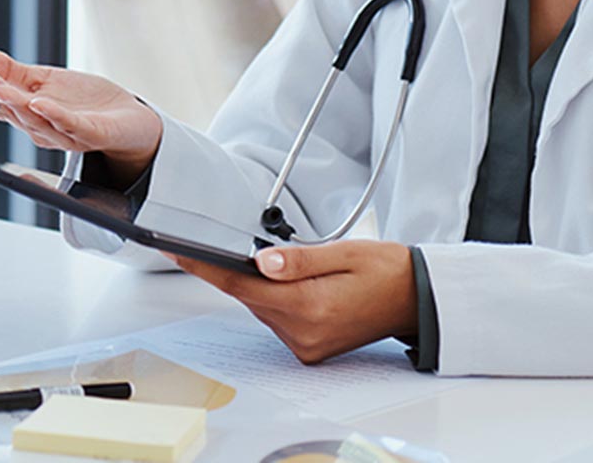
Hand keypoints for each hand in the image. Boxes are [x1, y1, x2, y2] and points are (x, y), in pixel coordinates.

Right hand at [0, 45, 163, 180]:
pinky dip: (53, 114)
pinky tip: (41, 101)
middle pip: (8, 110)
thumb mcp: (42, 79)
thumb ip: (8, 70)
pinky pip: (69, 126)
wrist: (128, 120)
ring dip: (14, 102)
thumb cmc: (83, 102)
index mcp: (25, 113)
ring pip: (33, 120)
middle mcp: (39, 127)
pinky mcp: (90, 134)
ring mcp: (64, 133)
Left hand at [167, 241, 417, 363]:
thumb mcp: (345, 251)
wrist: (416, 300)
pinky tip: (292, 283)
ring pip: (261, 306)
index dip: (205, 266)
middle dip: (236, 268)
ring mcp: (306, 346)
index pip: (242, 284)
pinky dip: (274, 298)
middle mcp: (304, 332)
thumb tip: (260, 260)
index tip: (176, 251)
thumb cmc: (387, 270)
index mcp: (311, 306)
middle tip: (226, 243)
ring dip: (260, 284)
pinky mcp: (309, 350)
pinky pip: (276, 318)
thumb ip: (299, 258)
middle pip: (248, 295)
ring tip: (285, 263)